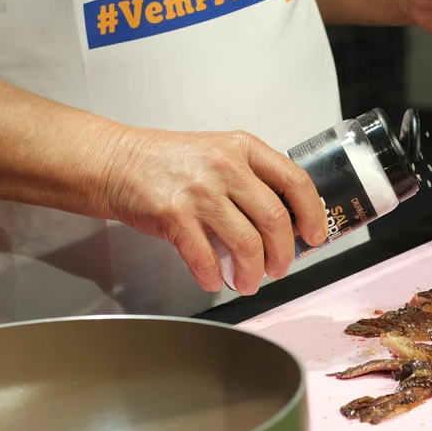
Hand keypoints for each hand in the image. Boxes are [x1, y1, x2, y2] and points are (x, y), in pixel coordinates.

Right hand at [104, 129, 328, 295]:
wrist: (116, 162)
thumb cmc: (168, 162)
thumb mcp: (219, 154)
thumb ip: (251, 180)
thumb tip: (284, 223)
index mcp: (243, 149)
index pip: (294, 180)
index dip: (311, 213)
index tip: (314, 236)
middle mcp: (226, 166)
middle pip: (274, 218)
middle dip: (283, 253)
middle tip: (280, 268)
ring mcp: (200, 190)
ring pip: (246, 242)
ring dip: (252, 272)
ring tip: (248, 282)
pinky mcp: (174, 214)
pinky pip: (205, 256)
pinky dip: (215, 275)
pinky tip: (215, 279)